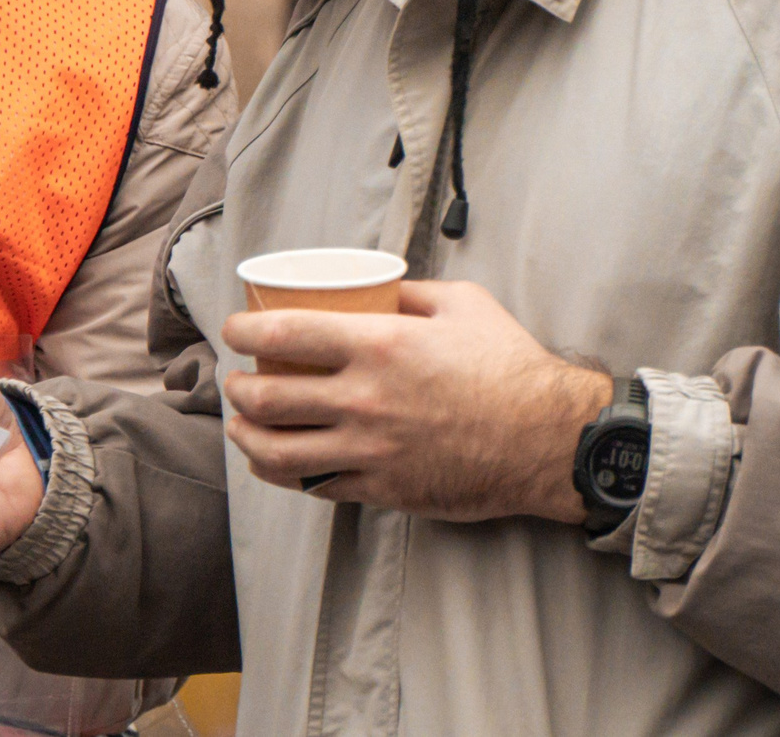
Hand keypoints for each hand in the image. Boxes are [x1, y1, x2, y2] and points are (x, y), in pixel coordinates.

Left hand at [221, 280, 613, 522]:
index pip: (285, 334)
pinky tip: (274, 462)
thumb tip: (374, 289)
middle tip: (236, 378)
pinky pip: (315, 486)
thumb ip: (408, 294)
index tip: (233, 329)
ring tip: (239, 424)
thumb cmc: (510, 367)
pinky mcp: (382, 489)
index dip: (244, 330)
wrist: (547, 440)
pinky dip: (284, 474)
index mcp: (380, 346)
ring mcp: (370, 451)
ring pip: (279, 452)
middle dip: (238, 387)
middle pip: (268, 397)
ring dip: (246, 437)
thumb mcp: (462, 304)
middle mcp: (365, 401)